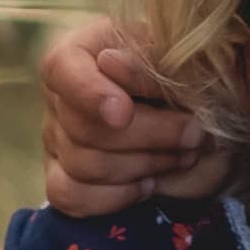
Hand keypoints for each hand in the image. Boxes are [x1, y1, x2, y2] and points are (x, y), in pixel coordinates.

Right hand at [40, 14, 232, 216]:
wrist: (194, 112)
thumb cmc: (183, 74)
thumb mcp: (176, 56)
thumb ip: (147, 58)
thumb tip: (111, 64)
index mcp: (78, 52)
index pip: (61, 70)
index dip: (89, 94)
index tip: (123, 113)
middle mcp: (58, 97)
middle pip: (82, 129)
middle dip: (147, 136)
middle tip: (193, 134)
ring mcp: (55, 141)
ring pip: (82, 166)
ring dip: (143, 165)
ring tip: (183, 156)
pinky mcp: (63, 178)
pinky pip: (69, 197)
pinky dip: (115, 196)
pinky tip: (149, 182)